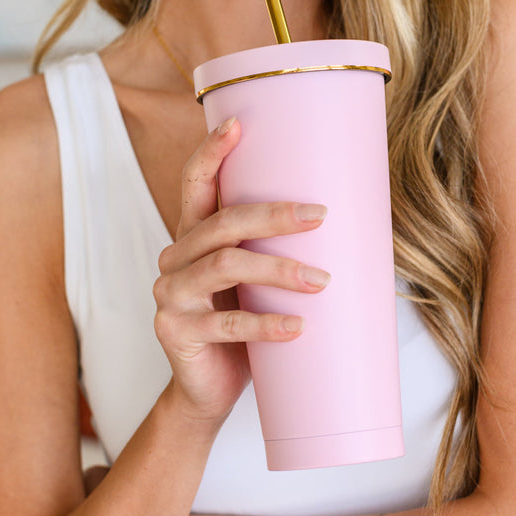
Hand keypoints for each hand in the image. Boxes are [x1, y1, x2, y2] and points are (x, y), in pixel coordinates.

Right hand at [153, 117, 328, 425]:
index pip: (194, 184)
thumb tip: (345, 216)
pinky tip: (298, 326)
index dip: (212, 153)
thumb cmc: (241, 327)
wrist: (208, 391)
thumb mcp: (254, 282)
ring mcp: (170, 294)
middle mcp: (174, 257)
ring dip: (279, 269)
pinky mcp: (175, 331)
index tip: (238, 123)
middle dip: (273, 215)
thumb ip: (272, 249)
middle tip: (320, 216)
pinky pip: (226, 324)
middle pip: (221, 223)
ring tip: (322, 280)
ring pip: (225, 267)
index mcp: (191, 236)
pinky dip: (267, 324)